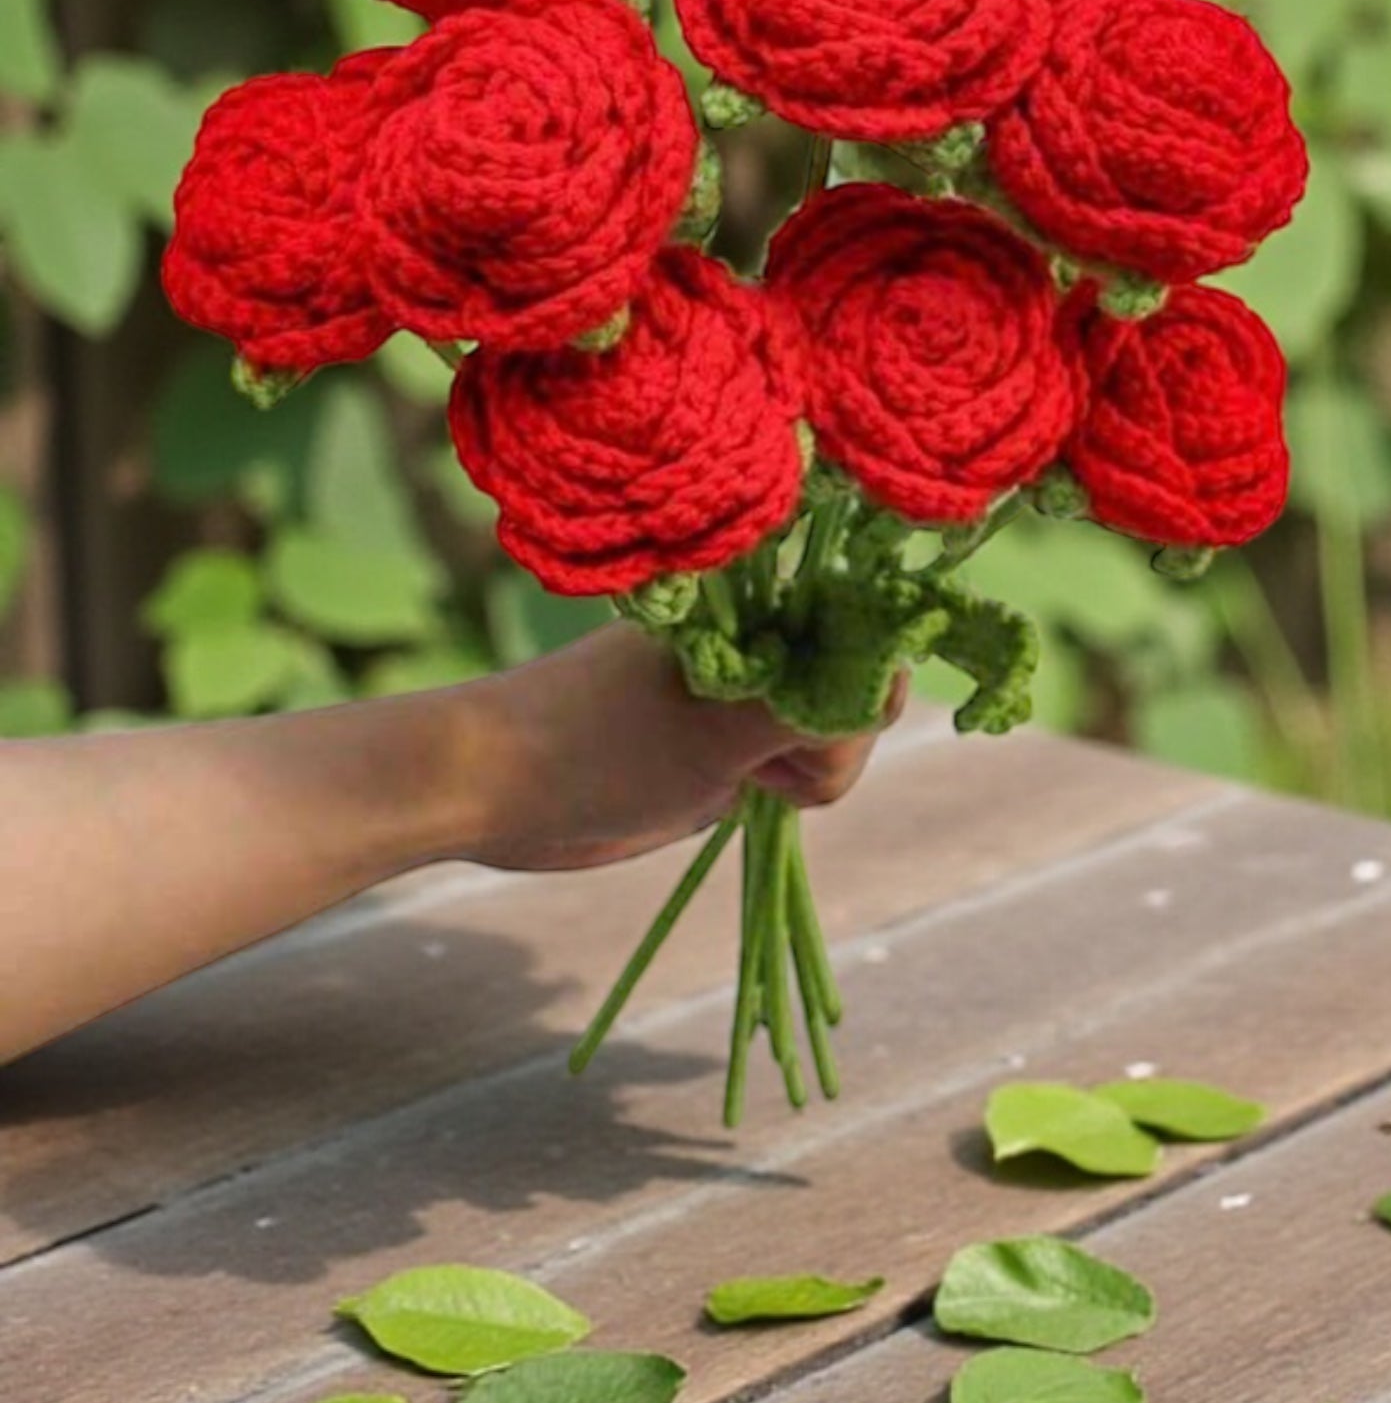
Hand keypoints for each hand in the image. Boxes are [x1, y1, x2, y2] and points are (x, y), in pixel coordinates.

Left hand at [455, 620, 906, 873]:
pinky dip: (783, 787)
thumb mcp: (722, 732)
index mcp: (758, 609)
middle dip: (830, 744)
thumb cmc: (598, 746)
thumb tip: (890, 684)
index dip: (861, 693)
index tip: (816, 734)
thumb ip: (817, 709)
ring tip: (733, 780)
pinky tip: (738, 793)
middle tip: (761, 767)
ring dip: (801, 774)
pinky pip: (793, 762)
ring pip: (829, 734)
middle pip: (856, 690)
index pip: (869, 639)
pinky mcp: (722, 740)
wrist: (487, 788)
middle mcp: (759, 641)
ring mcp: (741, 692)